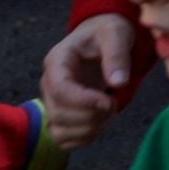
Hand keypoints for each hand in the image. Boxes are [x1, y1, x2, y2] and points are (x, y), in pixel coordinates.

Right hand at [40, 14, 133, 149]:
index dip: (85, 101)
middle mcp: (49, 83)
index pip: (60, 90)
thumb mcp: (117, 33)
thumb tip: (118, 83)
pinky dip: (84, 138)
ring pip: (59, 130)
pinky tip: (102, 122)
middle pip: (58, 114)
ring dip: (89, 129)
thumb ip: (117, 55)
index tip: (110, 101)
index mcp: (57, 60)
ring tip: (110, 111)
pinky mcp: (61, 113)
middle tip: (114, 102)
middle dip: (91, 115)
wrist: (103, 37)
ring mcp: (53, 101)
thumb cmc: (108, 31)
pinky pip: (63, 138)